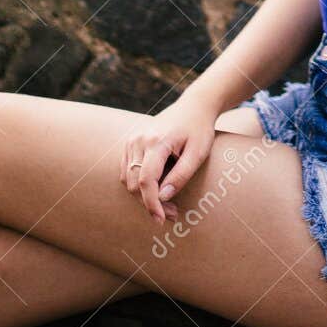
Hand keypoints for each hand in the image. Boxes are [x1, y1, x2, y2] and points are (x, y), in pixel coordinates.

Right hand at [118, 98, 216, 224]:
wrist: (194, 106)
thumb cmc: (199, 130)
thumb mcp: (198, 153)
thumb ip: (181, 175)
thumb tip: (164, 197)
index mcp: (156, 141)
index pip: (146, 180)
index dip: (151, 203)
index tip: (161, 220)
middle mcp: (139, 140)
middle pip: (134, 183)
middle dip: (151, 203)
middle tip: (173, 214)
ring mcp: (132, 140)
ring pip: (128, 179)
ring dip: (144, 196)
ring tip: (168, 203)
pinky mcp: (131, 143)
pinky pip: (127, 171)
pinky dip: (138, 184)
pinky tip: (158, 188)